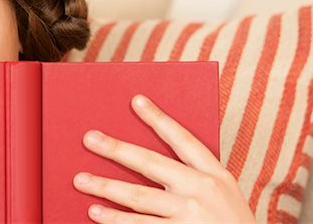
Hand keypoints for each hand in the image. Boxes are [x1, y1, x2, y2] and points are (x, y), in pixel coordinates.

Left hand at [73, 94, 256, 223]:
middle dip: (117, 149)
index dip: (158, 118)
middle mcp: (201, 190)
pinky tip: (97, 212)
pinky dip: (116, 220)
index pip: (182, 139)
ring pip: (138, 197)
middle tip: (90, 139)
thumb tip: (145, 161)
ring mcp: (189, 216)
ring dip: (106, 187)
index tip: (136, 100)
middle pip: (150, 164)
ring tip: (81, 179)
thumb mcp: (224, 193)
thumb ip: (194, 175)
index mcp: (215, 173)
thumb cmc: (232, 223)